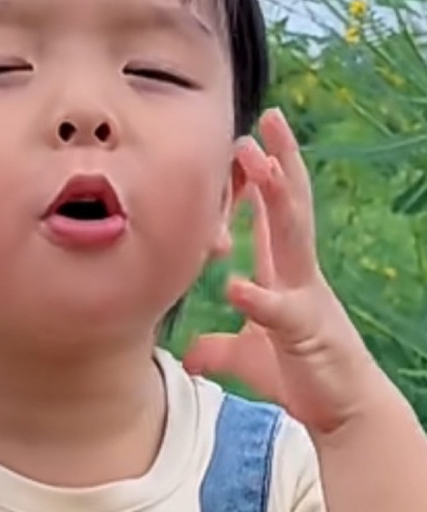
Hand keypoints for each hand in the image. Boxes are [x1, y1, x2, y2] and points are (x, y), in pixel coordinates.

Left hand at [183, 108, 383, 435]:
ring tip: (261, 163)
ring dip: (278, 199)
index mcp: (285, 270)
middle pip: (290, 206)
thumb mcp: (247, 354)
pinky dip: (258, 298)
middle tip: (266, 119)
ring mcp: (305, 298)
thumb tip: (187, 353)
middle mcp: (298, 273)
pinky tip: (237, 285)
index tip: (247, 140)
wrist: (346, 414)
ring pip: (293, 238)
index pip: (274, 212)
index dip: (264, 176)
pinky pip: (279, 313)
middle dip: (279, 161)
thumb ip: (217, 345)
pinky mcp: (306, 334)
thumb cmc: (300, 373)